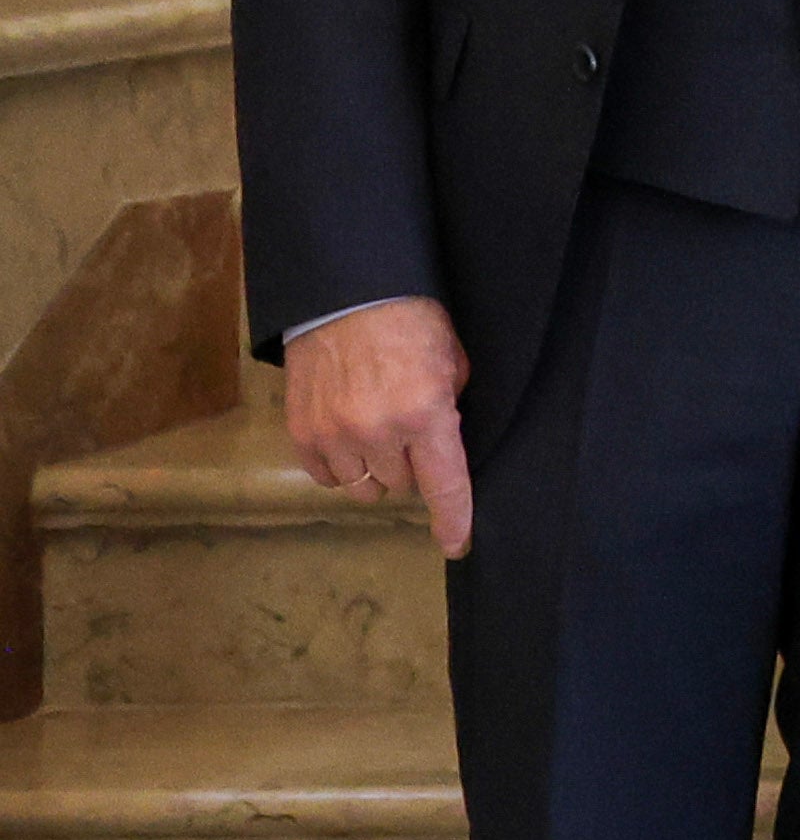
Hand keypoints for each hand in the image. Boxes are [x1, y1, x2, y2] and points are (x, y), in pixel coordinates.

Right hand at [281, 301, 475, 558]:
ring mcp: (334, 435)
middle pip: (401, 485)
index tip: (456, 544)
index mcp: (425, 414)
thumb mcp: (451, 360)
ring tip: (376, 429)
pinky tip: (347, 435)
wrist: (345, 294)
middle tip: (410, 428)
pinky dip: (339, 464)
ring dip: (374, 467)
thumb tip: (444, 444)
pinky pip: (326, 476)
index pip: (445, 485)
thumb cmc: (409, 321)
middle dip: (410, 464)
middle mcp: (378, 432)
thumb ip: (450, 407)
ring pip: (362, 486)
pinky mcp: (301, 433)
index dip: (454, 520)